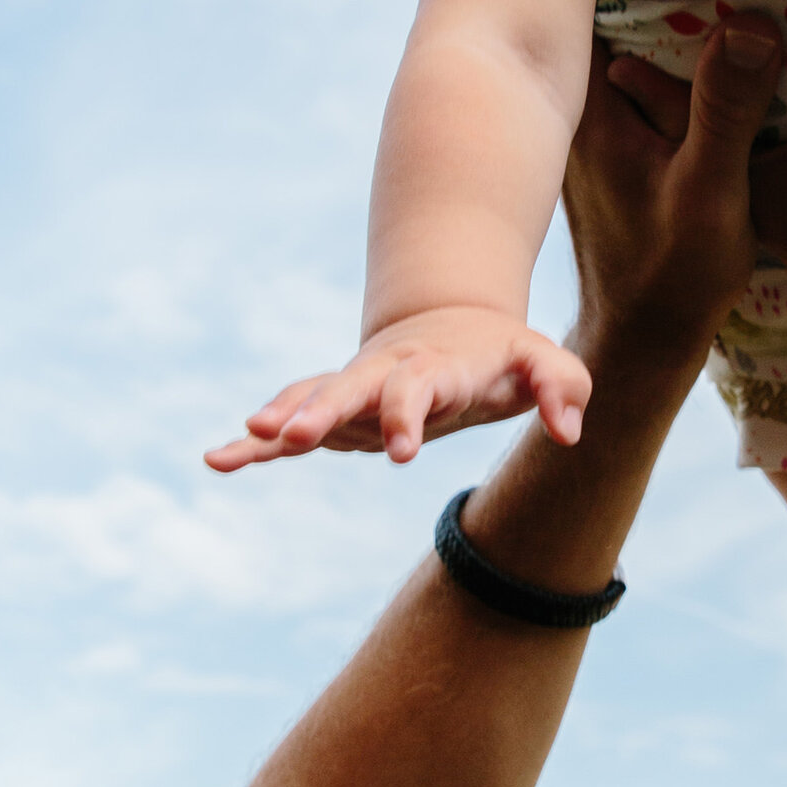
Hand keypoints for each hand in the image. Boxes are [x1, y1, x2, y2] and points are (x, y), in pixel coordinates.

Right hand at [206, 311, 590, 472]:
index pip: (416, 389)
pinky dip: (257, 443)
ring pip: (309, 401)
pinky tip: (218, 461)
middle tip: (293, 438)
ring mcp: (355, 389)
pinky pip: (290, 423)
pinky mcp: (336, 410)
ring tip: (232, 447)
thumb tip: (569, 432)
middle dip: (321, 412)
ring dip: (277, 422)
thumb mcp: (545, 362)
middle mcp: (385, 374)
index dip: (407, 415)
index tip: (399, 453)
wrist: (454, 325)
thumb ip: (562, 388)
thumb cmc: (505, 356)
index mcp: (434, 366)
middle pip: (348, 389)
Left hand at [563, 15, 784, 364]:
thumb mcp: (711, 191)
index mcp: (589, 98)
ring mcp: (603, 112)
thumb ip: (725, 108)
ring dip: (688, 4)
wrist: (647, 339)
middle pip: (627, 0)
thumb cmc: (671, 273)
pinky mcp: (628, 131)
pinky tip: (744, 30)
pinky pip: (661, 66)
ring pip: (646, 31)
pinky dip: (693, 48)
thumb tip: (752, 23)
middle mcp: (582, 95)